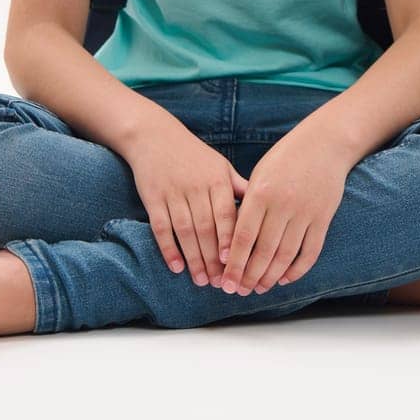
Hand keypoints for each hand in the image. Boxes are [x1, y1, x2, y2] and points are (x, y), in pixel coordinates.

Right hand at [120, 113, 248, 286]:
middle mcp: (196, 187)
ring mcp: (173, 193)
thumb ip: (239, 188)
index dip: (231, 240)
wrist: (154, 136)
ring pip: (185, 231)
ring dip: (194, 258)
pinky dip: (168, 248)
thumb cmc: (194, 155)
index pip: (227, 215)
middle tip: (221, 283)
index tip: (236, 263)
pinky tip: (177, 267)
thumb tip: (265, 208)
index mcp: (217, 180)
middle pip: (207, 228)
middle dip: (214, 259)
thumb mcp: (221, 166)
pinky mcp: (153, 198)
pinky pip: (161, 227)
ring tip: (202, 281)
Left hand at [218, 126, 351, 295]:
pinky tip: (285, 278)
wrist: (325, 143)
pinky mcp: (324, 217)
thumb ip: (247, 205)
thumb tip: (233, 242)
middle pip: (263, 251)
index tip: (225, 281)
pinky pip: (310, 251)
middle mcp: (283, 204)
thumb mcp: (259, 174)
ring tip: (259, 288)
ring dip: (270, 276)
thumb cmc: (285, 158)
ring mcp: (306, 212)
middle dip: (249, 276)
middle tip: (238, 291)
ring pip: (286, 255)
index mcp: (261, 193)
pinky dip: (297, 269)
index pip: (243, 237)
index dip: (233, 263)